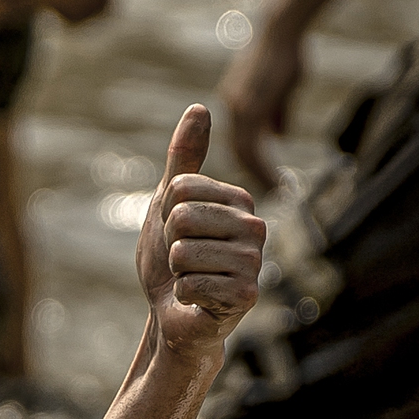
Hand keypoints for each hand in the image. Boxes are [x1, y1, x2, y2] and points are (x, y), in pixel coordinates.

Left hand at [138, 104, 264, 358]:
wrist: (172, 311)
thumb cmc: (171, 257)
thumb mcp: (169, 202)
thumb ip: (185, 158)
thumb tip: (199, 107)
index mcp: (238, 200)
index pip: (179, 189)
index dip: (164, 215)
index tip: (176, 233)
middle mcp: (254, 226)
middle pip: (181, 218)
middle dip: (168, 244)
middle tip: (182, 261)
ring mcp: (254, 261)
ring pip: (183, 252)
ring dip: (176, 271)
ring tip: (191, 278)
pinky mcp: (247, 294)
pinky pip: (192, 284)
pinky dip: (183, 294)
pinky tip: (198, 299)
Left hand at [219, 20, 304, 191]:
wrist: (280, 27)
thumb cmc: (285, 51)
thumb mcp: (281, 85)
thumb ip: (276, 112)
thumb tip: (279, 135)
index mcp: (236, 100)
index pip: (238, 137)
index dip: (248, 158)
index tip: (260, 176)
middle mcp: (233, 105)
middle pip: (236, 148)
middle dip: (251, 170)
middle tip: (265, 191)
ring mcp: (240, 106)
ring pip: (242, 150)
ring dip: (257, 172)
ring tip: (271, 190)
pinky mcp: (251, 106)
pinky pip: (252, 145)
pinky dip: (261, 165)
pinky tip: (272, 178)